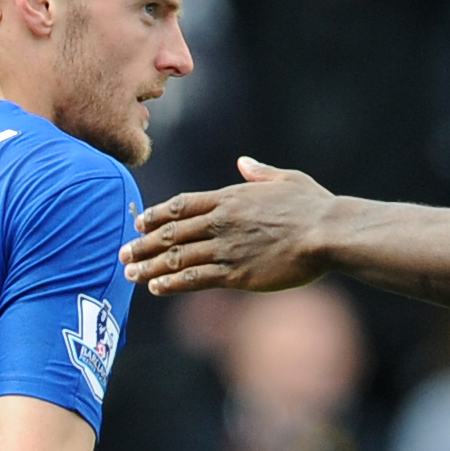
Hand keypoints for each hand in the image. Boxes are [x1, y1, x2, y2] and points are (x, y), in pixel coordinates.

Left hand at [120, 157, 336, 295]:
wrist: (327, 234)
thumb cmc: (314, 206)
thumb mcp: (287, 179)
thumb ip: (260, 172)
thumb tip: (244, 162)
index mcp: (231, 198)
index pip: (181, 205)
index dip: (156, 215)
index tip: (138, 222)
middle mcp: (221, 222)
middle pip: (171, 232)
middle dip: (143, 243)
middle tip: (122, 252)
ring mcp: (226, 249)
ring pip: (177, 257)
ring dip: (150, 265)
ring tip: (130, 273)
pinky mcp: (236, 274)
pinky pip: (195, 279)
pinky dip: (172, 283)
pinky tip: (156, 287)